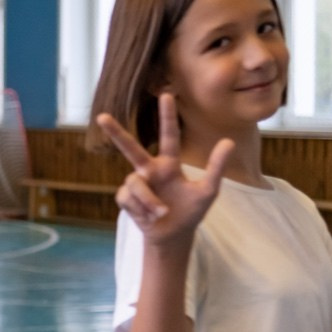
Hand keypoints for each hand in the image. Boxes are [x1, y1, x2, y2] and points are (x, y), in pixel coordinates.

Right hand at [96, 94, 233, 244]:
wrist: (174, 236)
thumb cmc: (191, 211)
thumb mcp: (208, 190)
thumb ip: (216, 166)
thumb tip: (229, 141)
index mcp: (168, 164)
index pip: (168, 136)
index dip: (167, 116)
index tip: (167, 94)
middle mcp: (149, 170)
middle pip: (130, 148)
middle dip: (116, 133)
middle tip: (102, 117)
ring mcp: (136, 184)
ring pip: (134, 183)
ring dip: (149, 200)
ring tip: (161, 213)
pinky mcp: (126, 199)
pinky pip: (128, 198)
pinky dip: (142, 209)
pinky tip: (149, 217)